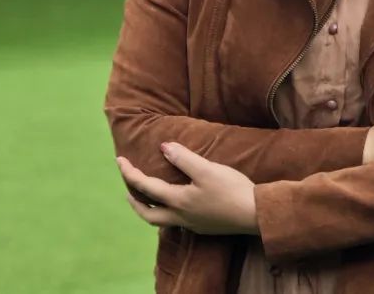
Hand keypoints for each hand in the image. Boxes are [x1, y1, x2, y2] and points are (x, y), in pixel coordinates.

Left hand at [116, 142, 258, 234]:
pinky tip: (177, 204)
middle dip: (134, 200)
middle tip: (128, 187)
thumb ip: (184, 159)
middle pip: (148, 214)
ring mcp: (193, 224)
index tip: (119, 159)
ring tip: (148, 197)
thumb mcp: (207, 170)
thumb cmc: (232, 190)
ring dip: (150, 209)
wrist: (255, 214)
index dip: (129, 173)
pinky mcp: (204, 227)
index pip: (146, 187)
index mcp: (178, 201)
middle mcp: (181, 216)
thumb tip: (163, 147)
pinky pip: (178, 221)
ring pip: (162, 221)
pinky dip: (169, 212)